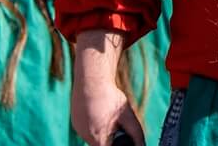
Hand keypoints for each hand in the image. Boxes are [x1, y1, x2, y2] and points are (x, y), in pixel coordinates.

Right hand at [72, 30, 143, 145]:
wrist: (91, 79)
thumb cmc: (110, 97)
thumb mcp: (128, 116)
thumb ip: (136, 134)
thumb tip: (142, 145)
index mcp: (99, 138)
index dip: (117, 142)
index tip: (120, 134)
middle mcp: (85, 136)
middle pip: (101, 143)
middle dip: (110, 136)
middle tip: (115, 122)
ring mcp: (78, 129)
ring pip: (93, 136)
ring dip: (101, 130)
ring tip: (106, 114)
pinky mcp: (75, 122)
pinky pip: (86, 128)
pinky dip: (93, 123)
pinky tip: (97, 111)